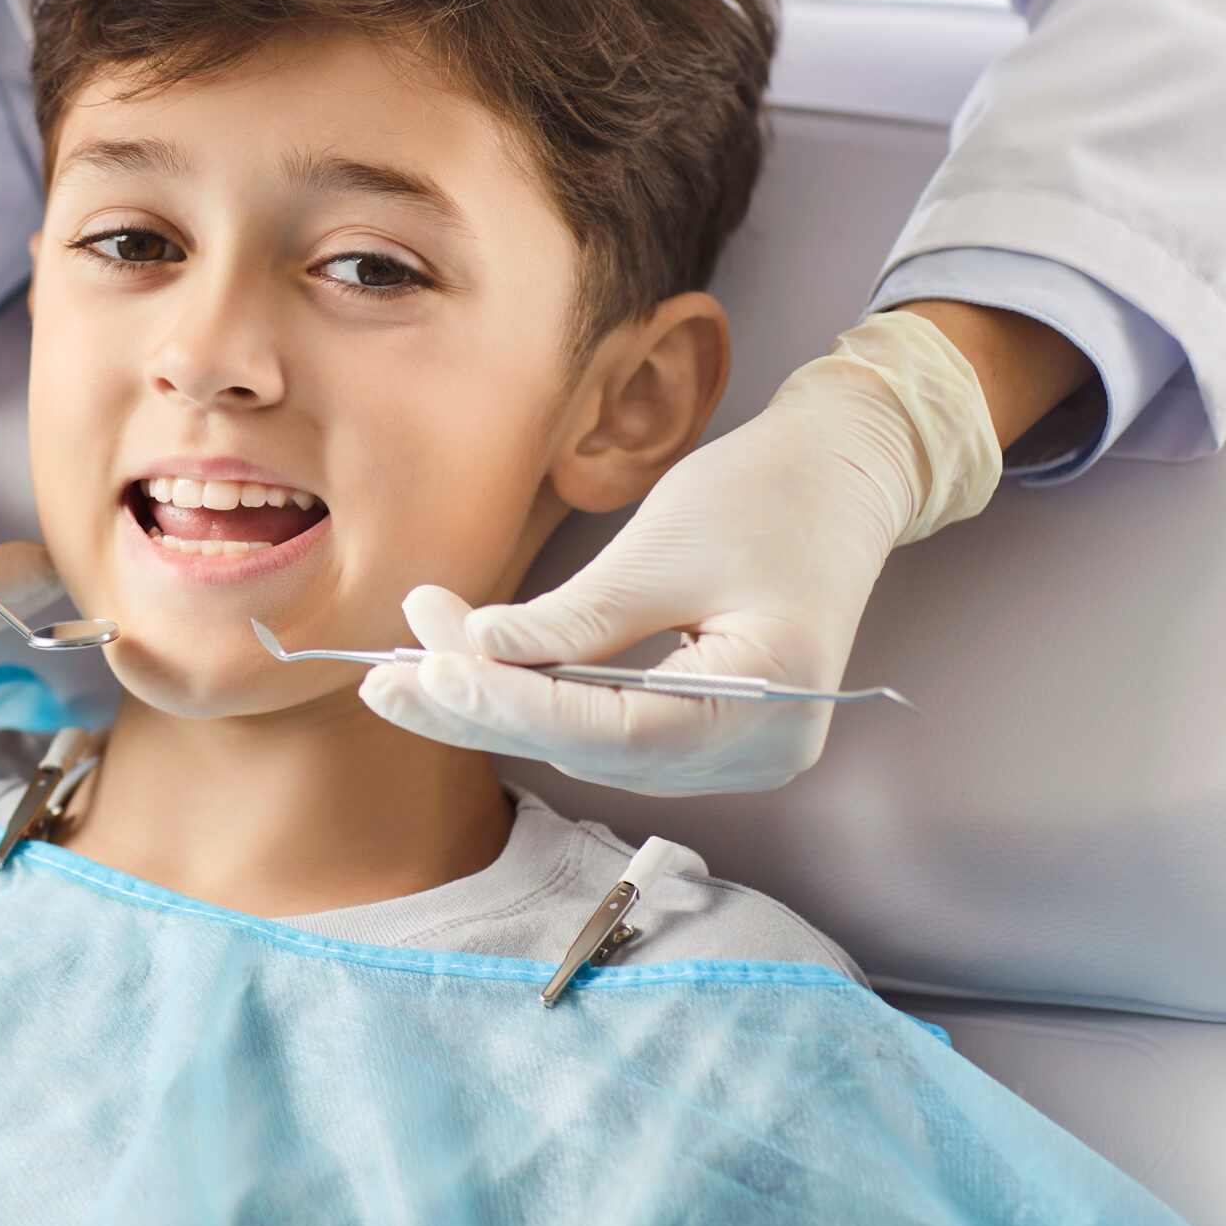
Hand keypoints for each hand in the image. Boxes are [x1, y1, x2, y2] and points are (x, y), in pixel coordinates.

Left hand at [360, 313, 1002, 793]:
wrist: (842, 474)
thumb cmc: (770, 493)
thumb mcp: (665, 545)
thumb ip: (576, 616)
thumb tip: (478, 652)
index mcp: (769, 704)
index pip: (616, 729)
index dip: (513, 705)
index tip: (431, 673)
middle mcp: (757, 752)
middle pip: (591, 749)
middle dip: (483, 708)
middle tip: (384, 674)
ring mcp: (736, 751)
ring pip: (587, 746)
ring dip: (496, 705)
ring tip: (408, 656)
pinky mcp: (706, 732)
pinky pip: (605, 729)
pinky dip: (537, 698)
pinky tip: (466, 667)